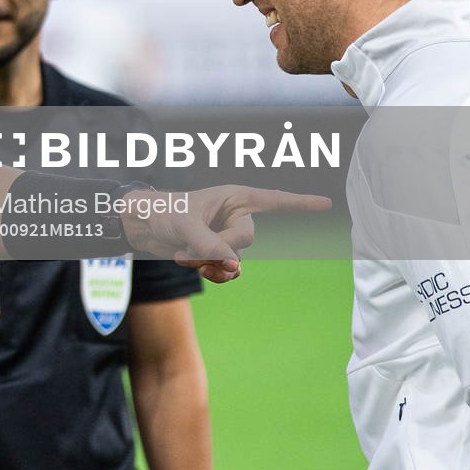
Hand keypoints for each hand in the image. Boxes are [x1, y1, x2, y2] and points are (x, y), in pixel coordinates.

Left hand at [119, 184, 331, 283]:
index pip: (275, 200)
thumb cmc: (163, 211)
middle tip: (190, 242)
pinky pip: (228, 271)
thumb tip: (234, 267)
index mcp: (235, 197)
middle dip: (219, 246)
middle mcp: (236, 216)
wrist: (142, 224)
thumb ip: (212, 245)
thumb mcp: (187, 226)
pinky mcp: (217, 252)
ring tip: (184, 254)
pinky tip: (194, 266)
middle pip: (247, 240)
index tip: (327, 203)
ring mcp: (227, 236)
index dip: (301, 203)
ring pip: (235, 260)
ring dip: (210, 263)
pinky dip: (212, 273)